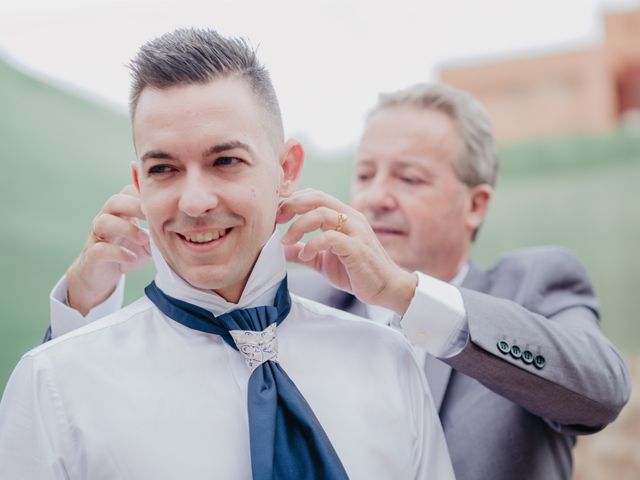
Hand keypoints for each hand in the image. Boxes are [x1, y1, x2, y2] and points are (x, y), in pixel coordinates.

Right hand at [66, 185, 150, 315]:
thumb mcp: (148, 239)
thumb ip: (161, 230)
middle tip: (153, 217)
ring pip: (103, 222)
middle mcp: (106, 219)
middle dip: (134, 207)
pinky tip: (132, 257)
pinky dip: (118, 253)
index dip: (143, 194)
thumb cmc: (129, 251)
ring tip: (144, 239)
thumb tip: (185, 223)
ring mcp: (97, 236)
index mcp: (121, 212)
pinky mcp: (92, 255)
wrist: (103, 276)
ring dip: (126, 229)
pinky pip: (100, 249)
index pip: (128, 192)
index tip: (163, 202)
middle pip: (114, 202)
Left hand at [277, 189, 416, 314]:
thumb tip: (281, 249)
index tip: (276, 214)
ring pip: (322, 213)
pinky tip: (305, 255)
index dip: (293, 200)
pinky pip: (331, 237)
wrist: (387, 288)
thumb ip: (304, 251)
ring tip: (286, 241)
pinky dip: (313, 244)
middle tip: (276, 220)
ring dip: (299, 226)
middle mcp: (350, 218)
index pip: (315, 196)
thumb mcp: (323, 261)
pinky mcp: (357, 248)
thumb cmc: (357, 273)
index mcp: (343, 216)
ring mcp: (355, 231)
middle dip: (291, 205)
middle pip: (316, 197)